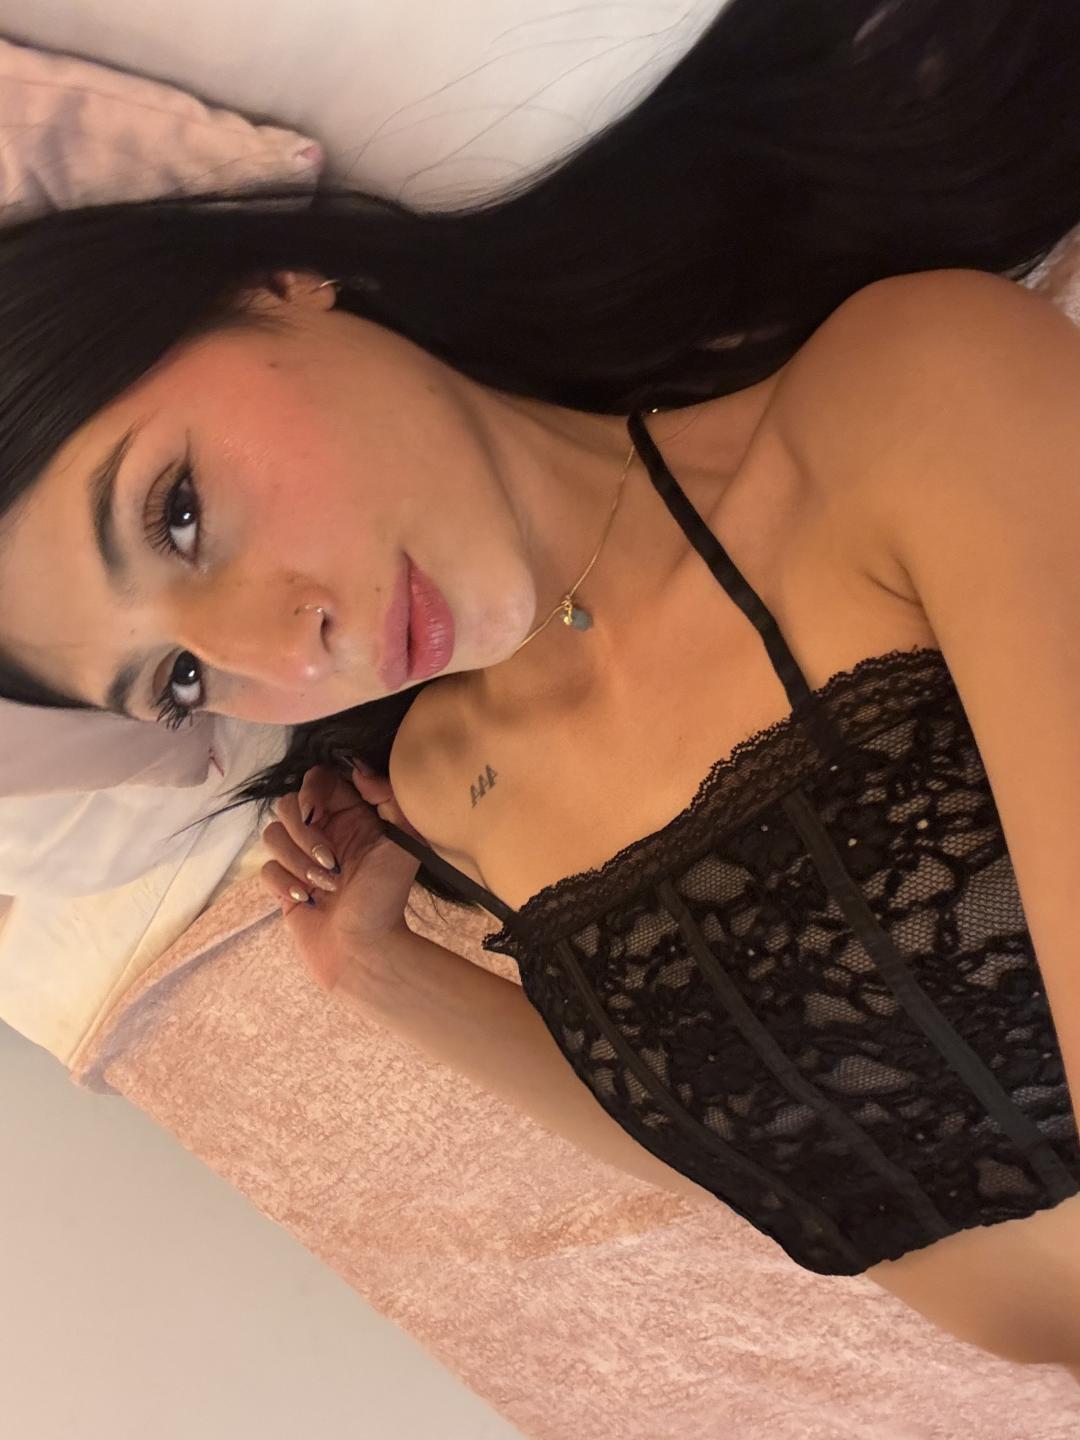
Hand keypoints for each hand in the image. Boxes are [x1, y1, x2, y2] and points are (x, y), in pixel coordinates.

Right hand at [259, 763, 423, 995]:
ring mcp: (301, 859)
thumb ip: (387, 798)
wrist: (365, 951)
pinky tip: (306, 900)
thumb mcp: (402, 842)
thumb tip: (357, 769)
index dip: (311, 790)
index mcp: (351, 816)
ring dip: (297, 861)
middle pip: (288, 803)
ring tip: (325, 886)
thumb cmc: (387, 897)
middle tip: (331, 861)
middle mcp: (324, 832)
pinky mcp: (283, 885)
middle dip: (304, 833)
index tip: (317, 810)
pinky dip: (283, 883)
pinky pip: (265, 868)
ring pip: (272, 835)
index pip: (317, 780)